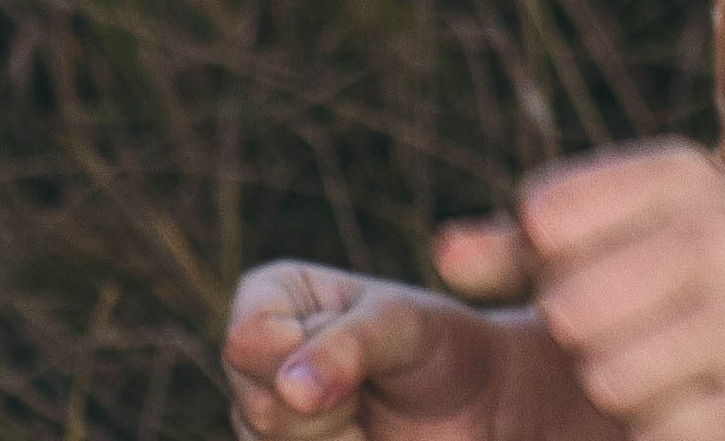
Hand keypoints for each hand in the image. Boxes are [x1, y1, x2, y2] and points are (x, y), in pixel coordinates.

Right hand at [224, 256, 580, 440]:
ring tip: (368, 418)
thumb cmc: (438, 345)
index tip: (356, 347)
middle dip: (325, 413)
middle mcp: (260, 359)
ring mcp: (270, 418)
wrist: (477, 407)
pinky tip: (366, 440)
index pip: (246, 340)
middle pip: (255, 408)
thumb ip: (346, 346)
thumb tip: (290, 389)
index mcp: (272, 297)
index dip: (297, 358)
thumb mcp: (400, 326)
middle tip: (368, 391)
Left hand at [513, 147, 724, 440]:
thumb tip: (444, 258)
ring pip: (607, 378)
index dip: (552, 262)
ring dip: (627, 395)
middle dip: (588, 339)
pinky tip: (708, 410)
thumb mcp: (649, 229)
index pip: (545, 216)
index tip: (601, 272)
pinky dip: (667, 436)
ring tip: (680, 372)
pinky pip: (659, 434)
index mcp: (680, 171)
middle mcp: (716, 227)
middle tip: (646, 335)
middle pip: (567, 308)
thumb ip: (534, 241)